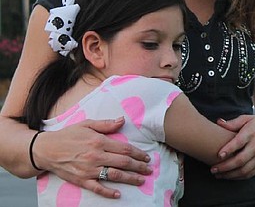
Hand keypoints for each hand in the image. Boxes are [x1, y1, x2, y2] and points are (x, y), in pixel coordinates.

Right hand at [36, 117, 151, 198]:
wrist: (46, 150)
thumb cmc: (68, 135)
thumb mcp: (87, 124)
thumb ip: (106, 124)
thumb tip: (122, 120)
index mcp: (98, 141)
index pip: (124, 149)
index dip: (138, 153)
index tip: (146, 157)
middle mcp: (95, 156)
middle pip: (123, 163)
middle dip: (138, 166)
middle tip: (149, 169)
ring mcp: (88, 170)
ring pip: (114, 175)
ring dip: (130, 178)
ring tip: (141, 180)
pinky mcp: (81, 180)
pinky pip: (97, 188)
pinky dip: (108, 192)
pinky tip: (118, 194)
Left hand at [211, 115, 254, 179]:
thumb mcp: (249, 118)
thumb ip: (234, 122)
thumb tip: (219, 122)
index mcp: (252, 133)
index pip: (239, 143)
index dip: (228, 150)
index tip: (218, 155)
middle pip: (240, 160)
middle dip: (225, 167)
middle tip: (213, 169)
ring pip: (244, 170)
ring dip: (229, 175)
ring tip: (218, 175)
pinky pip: (249, 174)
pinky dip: (238, 177)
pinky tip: (229, 176)